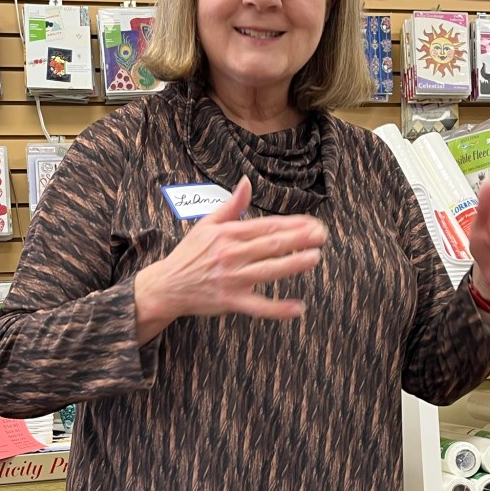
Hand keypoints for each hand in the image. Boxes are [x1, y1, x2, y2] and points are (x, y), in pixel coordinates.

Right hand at [134, 176, 326, 341]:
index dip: (291, 224)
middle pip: (271, 245)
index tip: (312, 222)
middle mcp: (231, 254)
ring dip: (293, 264)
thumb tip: (247, 181)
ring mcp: (232, 278)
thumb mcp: (206, 224)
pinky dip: (278, 309)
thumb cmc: (190, 254)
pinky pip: (258, 306)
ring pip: (268, 271)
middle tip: (322, 235)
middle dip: (299, 239)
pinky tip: (298, 308)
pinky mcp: (231, 301)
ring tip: (314, 258)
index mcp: (228, 234)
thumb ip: (231, 205)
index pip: (266, 226)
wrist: (168, 285)